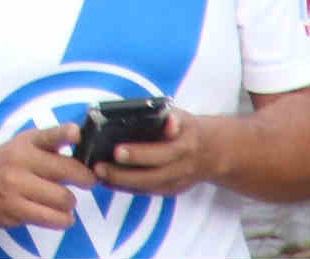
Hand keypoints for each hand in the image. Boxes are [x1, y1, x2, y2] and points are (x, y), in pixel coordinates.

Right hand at [0, 128, 82, 230]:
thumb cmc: (4, 162)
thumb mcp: (22, 144)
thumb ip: (50, 143)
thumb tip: (82, 143)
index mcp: (25, 144)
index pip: (48, 136)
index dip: (64, 134)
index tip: (76, 134)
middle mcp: (20, 163)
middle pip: (66, 172)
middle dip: (85, 179)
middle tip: (87, 181)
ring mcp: (16, 188)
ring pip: (63, 199)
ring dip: (70, 203)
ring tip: (65, 201)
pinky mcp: (15, 211)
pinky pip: (52, 220)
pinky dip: (63, 220)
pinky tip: (59, 215)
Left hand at [93, 110, 220, 196]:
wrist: (210, 152)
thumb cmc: (187, 129)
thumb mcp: (183, 117)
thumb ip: (172, 118)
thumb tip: (168, 120)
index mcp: (184, 146)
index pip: (162, 153)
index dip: (140, 154)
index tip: (117, 151)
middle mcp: (181, 167)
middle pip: (152, 176)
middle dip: (124, 174)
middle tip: (99, 167)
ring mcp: (176, 182)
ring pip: (148, 187)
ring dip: (122, 183)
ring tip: (98, 175)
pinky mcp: (170, 190)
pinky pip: (147, 191)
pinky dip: (126, 188)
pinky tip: (107, 182)